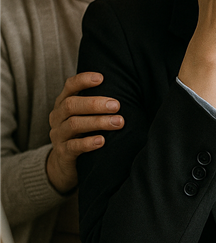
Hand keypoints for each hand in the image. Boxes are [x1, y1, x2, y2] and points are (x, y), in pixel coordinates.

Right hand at [47, 72, 123, 193]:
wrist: (66, 164)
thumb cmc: (83, 133)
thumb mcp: (86, 116)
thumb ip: (98, 104)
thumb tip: (129, 91)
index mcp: (63, 103)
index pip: (70, 86)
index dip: (83, 80)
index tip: (101, 78)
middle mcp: (58, 117)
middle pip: (71, 105)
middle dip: (95, 103)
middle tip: (116, 105)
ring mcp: (58, 135)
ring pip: (73, 124)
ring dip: (97, 122)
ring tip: (118, 122)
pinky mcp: (62, 153)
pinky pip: (73, 146)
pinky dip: (88, 143)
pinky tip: (102, 141)